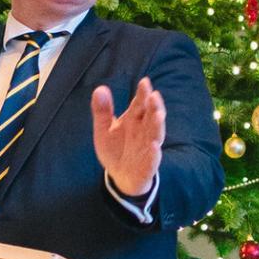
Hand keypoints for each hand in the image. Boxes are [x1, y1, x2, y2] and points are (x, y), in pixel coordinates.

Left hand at [91, 77, 164, 196]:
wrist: (120, 176)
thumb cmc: (115, 149)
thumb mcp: (103, 129)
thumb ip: (102, 111)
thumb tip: (99, 88)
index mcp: (134, 120)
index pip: (140, 104)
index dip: (143, 94)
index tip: (145, 82)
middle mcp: (144, 131)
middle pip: (151, 116)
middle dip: (154, 106)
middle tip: (154, 96)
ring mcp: (147, 148)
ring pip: (155, 134)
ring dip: (158, 125)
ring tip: (159, 115)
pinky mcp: (148, 165)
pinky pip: (152, 159)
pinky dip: (154, 153)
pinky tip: (154, 146)